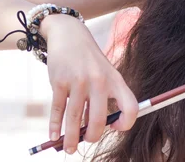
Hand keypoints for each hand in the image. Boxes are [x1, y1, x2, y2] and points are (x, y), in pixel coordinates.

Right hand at [42, 14, 137, 153]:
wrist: (70, 35)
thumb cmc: (90, 61)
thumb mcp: (105, 74)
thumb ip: (105, 97)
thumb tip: (100, 127)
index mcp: (116, 80)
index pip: (131, 106)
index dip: (127, 122)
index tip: (115, 127)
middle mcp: (100, 81)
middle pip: (100, 118)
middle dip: (93, 136)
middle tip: (86, 142)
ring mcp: (79, 81)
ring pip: (76, 118)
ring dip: (71, 137)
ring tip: (69, 149)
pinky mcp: (60, 81)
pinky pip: (58, 109)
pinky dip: (55, 126)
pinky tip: (53, 136)